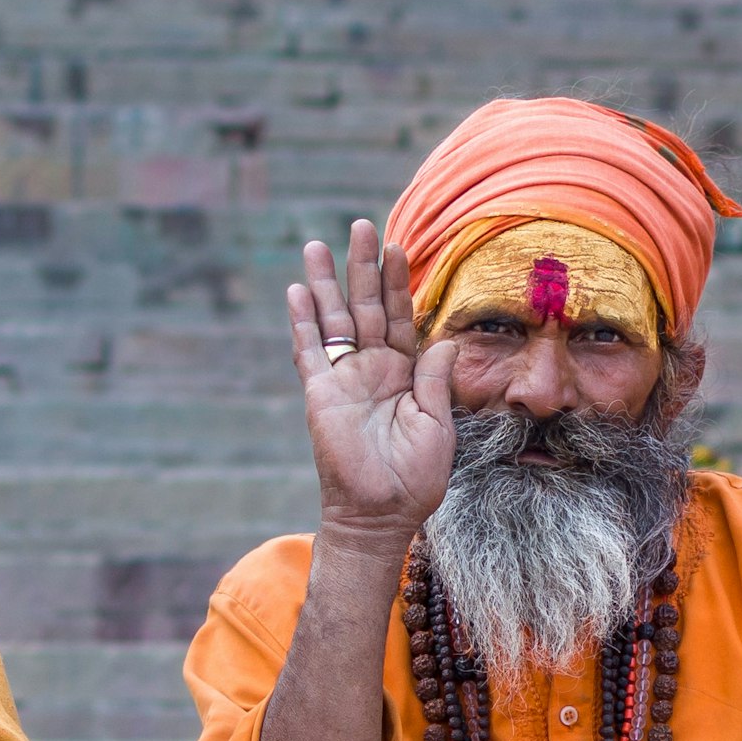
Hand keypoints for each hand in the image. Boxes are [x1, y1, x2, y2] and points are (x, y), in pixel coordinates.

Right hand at [290, 219, 455, 551]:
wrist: (380, 515)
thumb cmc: (414, 478)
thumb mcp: (436, 425)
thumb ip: (436, 381)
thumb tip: (444, 339)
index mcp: (405, 374)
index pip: (399, 317)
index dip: (396, 283)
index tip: (397, 246)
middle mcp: (373, 369)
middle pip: (365, 306)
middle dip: (363, 267)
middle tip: (362, 225)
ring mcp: (344, 379)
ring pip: (333, 320)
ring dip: (326, 283)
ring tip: (317, 244)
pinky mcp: (320, 394)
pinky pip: (310, 351)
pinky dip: (303, 322)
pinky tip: (297, 292)